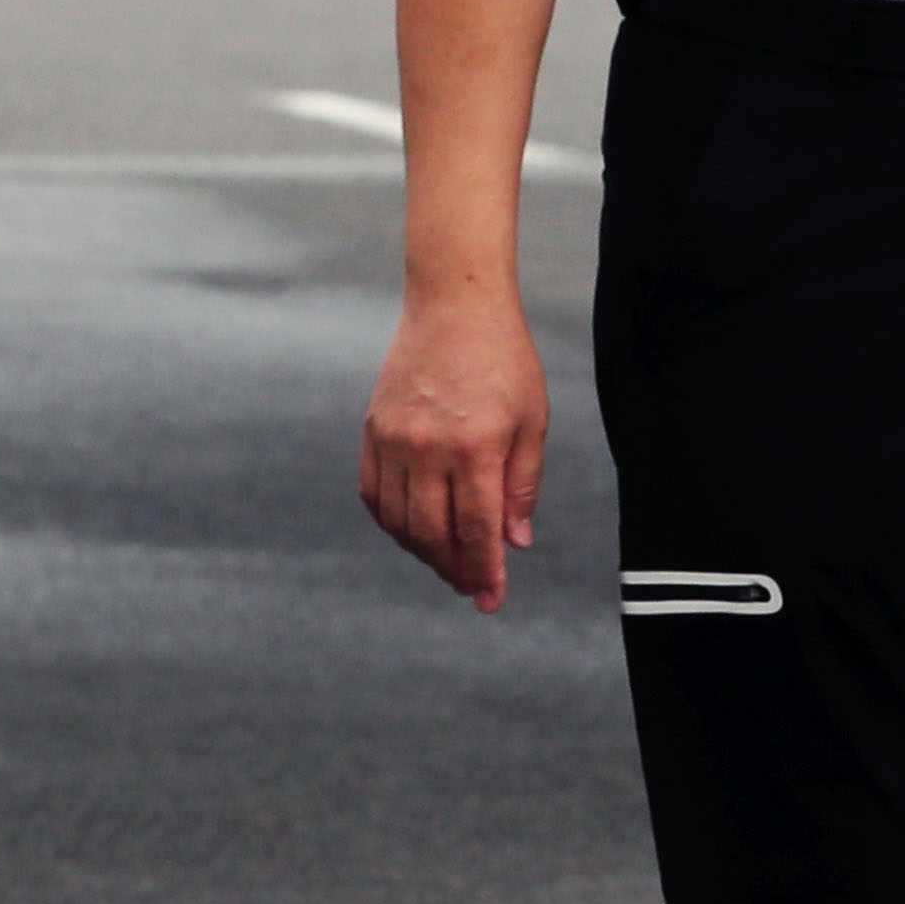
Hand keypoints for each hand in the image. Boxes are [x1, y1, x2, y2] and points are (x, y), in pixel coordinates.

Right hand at [361, 286, 545, 609]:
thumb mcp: (531, 421)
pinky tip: (413, 530)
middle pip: (434, 534)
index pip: (475, 530)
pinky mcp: (373, 430)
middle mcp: (428, 449)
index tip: (490, 600)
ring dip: (422, 551)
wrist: (453, 304)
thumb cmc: (503, 360)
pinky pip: (374, 494)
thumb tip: (514, 540)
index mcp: (476, 447)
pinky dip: (392, 522)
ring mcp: (394, 440)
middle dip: (454, 569)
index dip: (483, 571)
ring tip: (446, 562)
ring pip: (400, 521)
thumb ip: (522, 485)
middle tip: (470, 586)